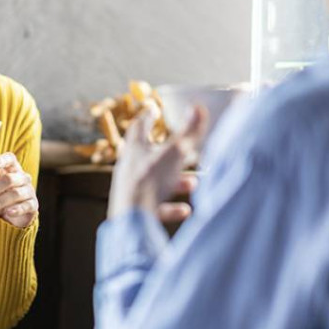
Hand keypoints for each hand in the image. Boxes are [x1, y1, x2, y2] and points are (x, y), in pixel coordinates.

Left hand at [0, 152, 37, 228]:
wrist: (14, 214)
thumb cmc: (0, 195)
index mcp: (12, 169)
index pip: (10, 159)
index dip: (1, 160)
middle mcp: (22, 177)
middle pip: (9, 179)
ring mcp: (29, 190)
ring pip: (15, 193)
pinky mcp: (33, 204)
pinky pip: (26, 205)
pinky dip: (17, 209)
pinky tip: (8, 212)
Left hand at [107, 104, 207, 220]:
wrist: (132, 220)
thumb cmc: (150, 181)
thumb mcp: (174, 153)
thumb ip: (188, 133)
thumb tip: (199, 108)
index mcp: (134, 150)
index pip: (138, 127)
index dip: (147, 117)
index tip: (153, 109)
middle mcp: (129, 169)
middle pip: (149, 156)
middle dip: (170, 154)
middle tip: (184, 152)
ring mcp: (130, 191)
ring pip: (155, 182)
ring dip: (175, 182)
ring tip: (192, 183)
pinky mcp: (135, 212)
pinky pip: (156, 207)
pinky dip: (172, 208)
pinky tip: (185, 210)